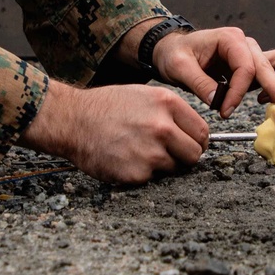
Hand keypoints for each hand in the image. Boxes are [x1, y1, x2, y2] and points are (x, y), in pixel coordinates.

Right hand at [19, 79, 208, 182]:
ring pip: (174, 168)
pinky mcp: (136, 173)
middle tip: (167, 153)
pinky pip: (151, 179)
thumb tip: (194, 132)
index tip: (189, 144)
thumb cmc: (106, 107)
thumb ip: (172, 112)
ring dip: (161, 165)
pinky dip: (140, 173)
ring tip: (138, 151)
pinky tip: (125, 159)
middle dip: (184, 156)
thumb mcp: (144, 95)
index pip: (202, 132)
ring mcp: (150, 152)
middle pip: (194, 154)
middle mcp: (162, 128)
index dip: (197, 141)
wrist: (72, 120)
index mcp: (167, 104)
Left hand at [151, 27, 274, 116]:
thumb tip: (218, 100)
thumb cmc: (174, 54)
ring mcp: (250, 54)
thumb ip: (199, 83)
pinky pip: (273, 71)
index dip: (239, 92)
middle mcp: (244, 44)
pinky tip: (260, 99)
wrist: (171, 51)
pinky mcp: (250, 66)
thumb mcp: (179, 67)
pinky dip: (274, 85)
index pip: (245, 67)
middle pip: (268, 65)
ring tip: (271, 102)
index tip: (225, 111)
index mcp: (229, 39)